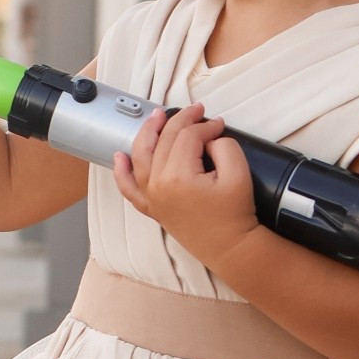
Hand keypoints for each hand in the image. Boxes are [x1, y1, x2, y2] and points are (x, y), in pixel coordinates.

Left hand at [113, 103, 259, 273]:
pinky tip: (119, 157)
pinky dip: (122, 172)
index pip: (188, 136)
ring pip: (141, 155)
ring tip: (157, 116)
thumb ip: (224, 146)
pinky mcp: (152, 207)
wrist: (230, 248)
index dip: (205, 125)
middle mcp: (158, 185)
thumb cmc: (235, 215)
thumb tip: (208, 138)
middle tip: (198, 110)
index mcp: (178, 176)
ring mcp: (151, 197)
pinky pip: (129, 188)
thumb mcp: (239, 174)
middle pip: (165, 140)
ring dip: (148, 132)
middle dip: (182, 120)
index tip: (220, 124)